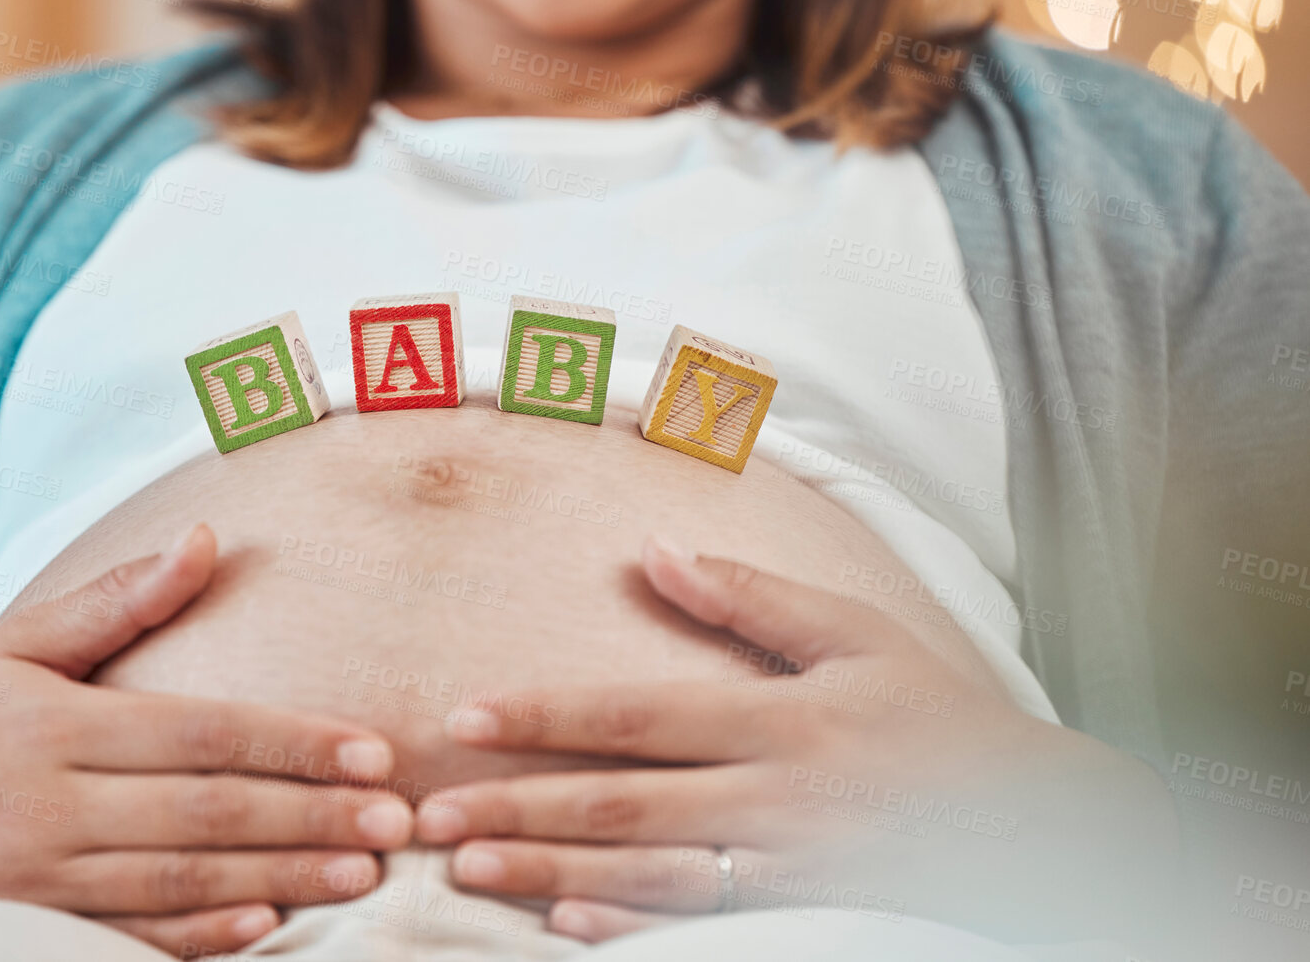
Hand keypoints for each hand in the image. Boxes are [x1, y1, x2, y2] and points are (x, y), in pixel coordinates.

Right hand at [0, 525, 414, 957]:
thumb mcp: (17, 648)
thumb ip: (116, 600)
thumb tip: (204, 537)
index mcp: (55, 725)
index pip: (199, 733)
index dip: (291, 743)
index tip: (371, 750)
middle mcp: (50, 806)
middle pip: (205, 814)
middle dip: (310, 817)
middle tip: (396, 820)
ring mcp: (40, 881)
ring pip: (180, 883)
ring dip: (281, 880)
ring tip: (364, 877)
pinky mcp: (32, 930)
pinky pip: (129, 939)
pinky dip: (201, 939)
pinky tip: (269, 930)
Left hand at [414, 537, 1177, 946]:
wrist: (1044, 828)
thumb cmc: (942, 718)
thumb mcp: (858, 636)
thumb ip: (753, 597)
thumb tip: (656, 551)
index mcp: (782, 718)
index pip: (638, 715)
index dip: (545, 717)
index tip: (465, 716)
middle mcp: (777, 797)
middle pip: (623, 805)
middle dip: (518, 809)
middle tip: (430, 815)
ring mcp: (790, 868)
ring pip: (649, 876)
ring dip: (552, 876)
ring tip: (470, 871)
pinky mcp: (809, 917)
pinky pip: (706, 929)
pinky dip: (634, 931)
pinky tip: (567, 930)